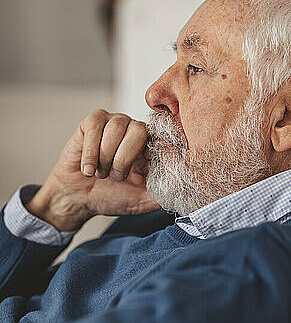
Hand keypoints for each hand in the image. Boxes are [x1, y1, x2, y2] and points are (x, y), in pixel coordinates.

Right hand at [26, 110, 159, 231]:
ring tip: (100, 174)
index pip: (163, 134)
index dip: (157, 146)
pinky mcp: (93, 122)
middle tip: (115, 177)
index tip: (147, 162)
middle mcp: (135, 131)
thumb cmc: (111, 196)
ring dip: (105, 156)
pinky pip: (96, 126)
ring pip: (116, 128)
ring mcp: (115, 123)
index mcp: (151, 147)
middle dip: (124, 157)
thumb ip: (163, 192)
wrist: (78, 198)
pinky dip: (91, 151)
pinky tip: (87, 169)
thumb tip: (181, 182)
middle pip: (139, 130)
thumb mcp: (142, 201)